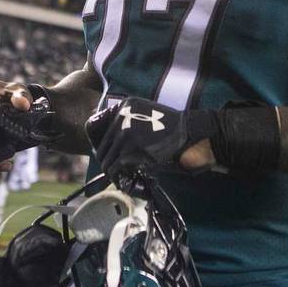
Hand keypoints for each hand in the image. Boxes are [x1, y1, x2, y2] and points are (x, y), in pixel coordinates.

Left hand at [85, 98, 216, 179]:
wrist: (192, 135)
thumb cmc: (172, 129)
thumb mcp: (146, 114)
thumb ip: (127, 122)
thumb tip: (108, 143)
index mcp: (124, 106)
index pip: (95, 126)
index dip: (100, 143)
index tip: (108, 153)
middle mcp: (121, 118)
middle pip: (101, 147)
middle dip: (108, 161)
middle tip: (117, 170)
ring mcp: (125, 134)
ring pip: (106, 160)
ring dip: (113, 172)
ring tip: (122, 177)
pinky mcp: (131, 152)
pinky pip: (115, 169)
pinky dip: (118, 177)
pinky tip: (126, 180)